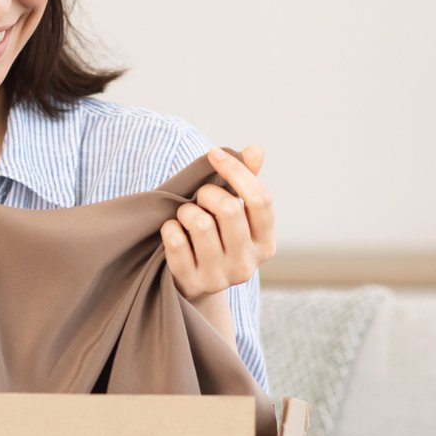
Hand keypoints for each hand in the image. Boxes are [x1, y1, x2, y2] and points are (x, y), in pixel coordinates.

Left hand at [162, 145, 275, 301]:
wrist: (192, 283)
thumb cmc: (215, 236)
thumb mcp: (233, 212)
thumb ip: (245, 181)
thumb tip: (256, 151)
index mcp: (265, 243)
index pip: (260, 199)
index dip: (236, 171)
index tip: (213, 154)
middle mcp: (247, 264)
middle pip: (229, 209)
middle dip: (207, 192)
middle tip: (200, 197)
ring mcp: (220, 278)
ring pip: (200, 224)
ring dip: (186, 211)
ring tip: (186, 216)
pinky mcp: (192, 284)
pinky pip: (175, 241)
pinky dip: (170, 228)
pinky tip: (173, 231)